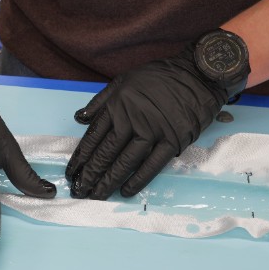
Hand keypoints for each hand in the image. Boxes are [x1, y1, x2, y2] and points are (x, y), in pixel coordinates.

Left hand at [65, 43, 238, 199]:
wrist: (197, 74)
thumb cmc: (159, 77)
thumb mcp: (124, 80)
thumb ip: (100, 100)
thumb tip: (79, 118)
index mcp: (118, 106)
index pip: (93, 137)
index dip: (80, 157)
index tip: (71, 172)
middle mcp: (132, 120)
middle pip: (106, 153)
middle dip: (90, 174)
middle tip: (79, 191)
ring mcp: (153, 131)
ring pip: (125, 162)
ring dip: (109, 181)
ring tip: (96, 196)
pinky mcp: (173, 140)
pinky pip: (152, 165)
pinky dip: (138, 180)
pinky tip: (125, 192)